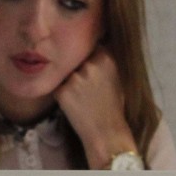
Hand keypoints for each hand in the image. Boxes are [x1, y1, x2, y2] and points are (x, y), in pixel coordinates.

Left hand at [54, 48, 136, 168]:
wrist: (106, 131)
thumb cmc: (114, 105)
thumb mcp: (117, 76)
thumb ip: (104, 60)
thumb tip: (94, 44)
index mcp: (107, 58)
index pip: (89, 45)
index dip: (86, 52)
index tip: (86, 59)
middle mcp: (90, 64)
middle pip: (75, 57)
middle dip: (76, 66)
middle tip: (84, 83)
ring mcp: (75, 77)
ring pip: (65, 71)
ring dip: (68, 79)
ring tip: (80, 94)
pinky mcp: (62, 90)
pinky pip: (57, 85)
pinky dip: (62, 92)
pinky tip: (73, 102)